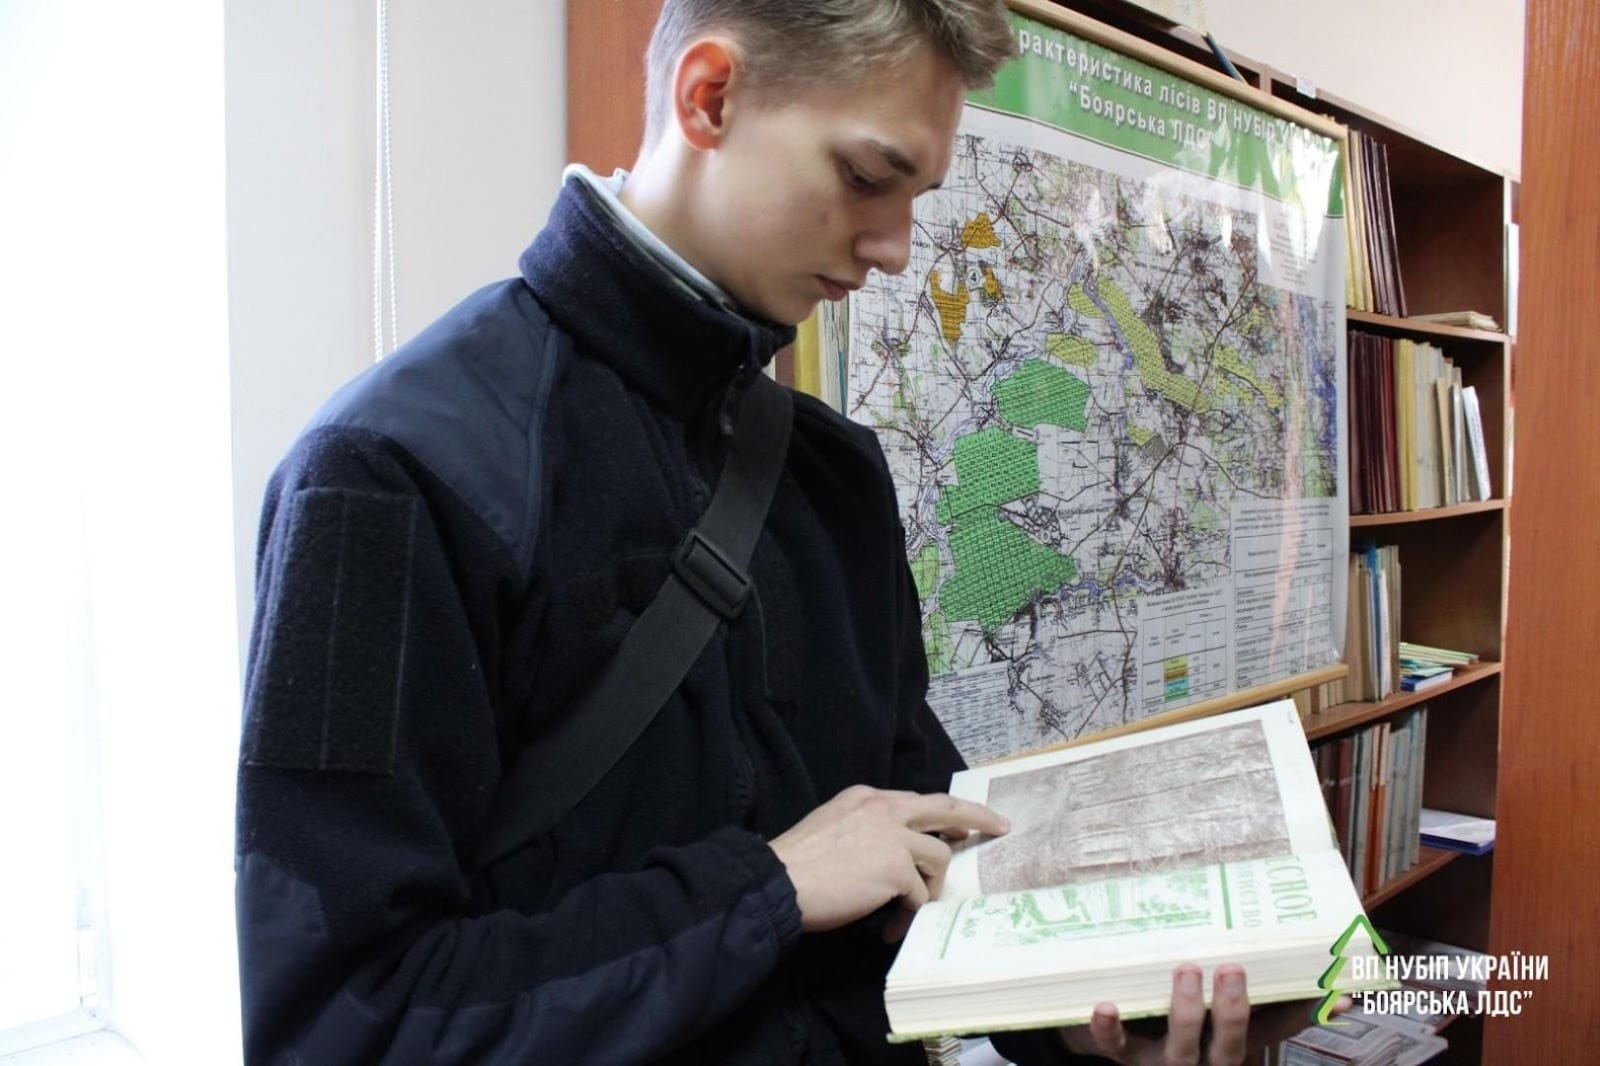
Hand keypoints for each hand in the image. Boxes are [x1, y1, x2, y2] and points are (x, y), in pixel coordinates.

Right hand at [769, 785, 1008, 940]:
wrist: (778, 881)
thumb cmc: (796, 863)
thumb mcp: (832, 826)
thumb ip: (864, 829)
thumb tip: (889, 854)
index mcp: (867, 797)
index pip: (917, 801)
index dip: (942, 815)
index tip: (963, 825)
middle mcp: (884, 809)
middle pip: (945, 808)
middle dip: (978, 817)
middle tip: (1001, 827)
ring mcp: (893, 836)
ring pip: (939, 857)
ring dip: (930, 888)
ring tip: (907, 913)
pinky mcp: (895, 868)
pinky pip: (919, 894)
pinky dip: (909, 915)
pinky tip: (890, 928)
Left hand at [1061, 963, 1348, 1064]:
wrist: (1135, 1052)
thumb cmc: (1187, 1027)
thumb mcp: (1222, 1019)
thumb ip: (1260, 998)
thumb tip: (1327, 978)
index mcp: (1233, 1049)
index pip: (1275, 1032)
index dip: (1304, 1015)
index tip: (1336, 995)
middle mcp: (1207, 1063)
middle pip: (1228, 1044)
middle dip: (1232, 1010)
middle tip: (1232, 968)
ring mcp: (1165, 1064)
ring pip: (1180, 1046)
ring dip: (1184, 1010)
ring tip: (1186, 970)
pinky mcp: (1127, 1060)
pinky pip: (1116, 1049)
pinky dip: (1109, 1030)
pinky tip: (1104, 1005)